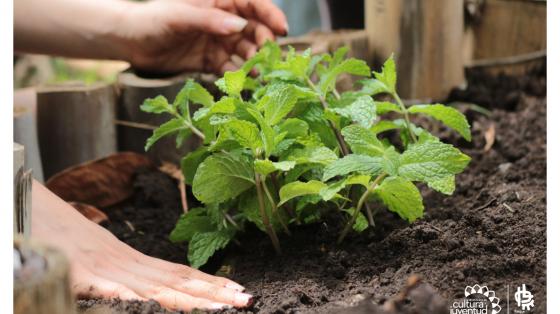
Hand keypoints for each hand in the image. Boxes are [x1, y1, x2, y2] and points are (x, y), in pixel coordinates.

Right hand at [31, 181, 251, 310]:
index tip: (240, 293)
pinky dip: (128, 297)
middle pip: (177, 281)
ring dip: (190, 300)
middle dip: (214, 295)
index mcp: (131, 259)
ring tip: (225, 307)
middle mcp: (125, 263)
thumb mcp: (97, 254)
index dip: (211, 284)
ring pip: (154, 288)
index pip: (180, 273)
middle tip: (247, 301)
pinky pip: (105, 288)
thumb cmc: (61, 232)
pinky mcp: (77, 273)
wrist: (27, 202)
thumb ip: (121, 274)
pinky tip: (147, 306)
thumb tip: (144, 292)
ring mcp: (103, 267)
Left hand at [118, 0, 287, 73]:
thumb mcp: (180, 16)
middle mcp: (223, 21)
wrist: (130, 41)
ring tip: (260, 76)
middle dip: (265, 44)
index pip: (253, 3)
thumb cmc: (152, 19)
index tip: (283, 29)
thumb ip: (211, 21)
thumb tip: (241, 26)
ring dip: (255, 63)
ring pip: (246, 51)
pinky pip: (231, 69)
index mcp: (219, 0)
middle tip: (268, 59)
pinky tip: (243, 85)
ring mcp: (219, 42)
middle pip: (255, 30)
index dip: (271, 15)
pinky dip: (239, 77)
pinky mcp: (212, 61)